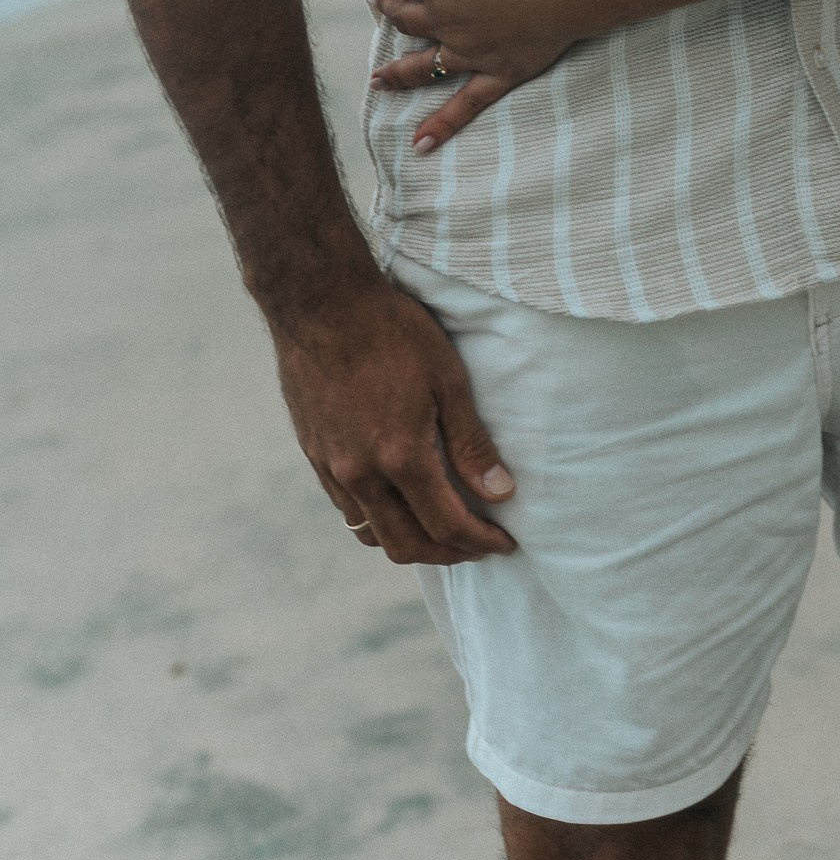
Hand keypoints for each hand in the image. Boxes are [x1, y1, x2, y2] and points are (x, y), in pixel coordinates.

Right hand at [274, 268, 516, 564]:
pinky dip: (378, 520)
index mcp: (400, 458)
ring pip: (372, 534)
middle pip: (406, 545)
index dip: (480, 542)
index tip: (505, 544)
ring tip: (442, 530)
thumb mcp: (447, 380)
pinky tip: (398, 502)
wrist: (320, 304)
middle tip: (479, 546)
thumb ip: (471, 444)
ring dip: (410, 542)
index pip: (446, 525)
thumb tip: (499, 492)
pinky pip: (348, 509)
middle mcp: (361, 475)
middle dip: (448, 555)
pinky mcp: (314, 456)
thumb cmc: (392, 332)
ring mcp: (332, 469)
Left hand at [365, 0, 579, 156]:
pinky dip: (442, 126)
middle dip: (389, 4)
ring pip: (426, 65)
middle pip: (409, 15)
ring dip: (400, 72)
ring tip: (378, 80)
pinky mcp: (499, 73)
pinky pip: (465, 105)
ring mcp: (470, 52)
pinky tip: (421, 145)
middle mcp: (446, 21)